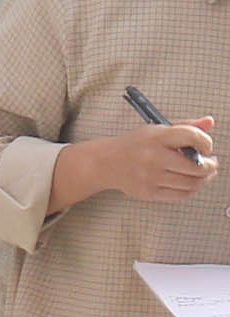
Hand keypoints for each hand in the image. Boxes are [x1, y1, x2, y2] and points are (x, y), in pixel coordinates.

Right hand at [68, 119, 217, 205]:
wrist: (105, 163)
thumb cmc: (134, 145)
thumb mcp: (157, 129)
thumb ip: (185, 126)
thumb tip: (209, 122)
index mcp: (156, 137)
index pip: (193, 137)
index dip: (207, 143)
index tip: (207, 147)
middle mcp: (153, 157)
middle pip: (196, 166)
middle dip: (210, 166)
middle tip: (211, 164)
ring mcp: (150, 177)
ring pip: (191, 183)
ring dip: (204, 179)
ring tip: (204, 174)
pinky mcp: (148, 192)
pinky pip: (181, 194)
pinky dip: (192, 189)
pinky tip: (192, 183)